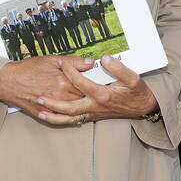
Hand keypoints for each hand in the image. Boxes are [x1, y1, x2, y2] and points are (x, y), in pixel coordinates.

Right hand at [0, 54, 94, 117]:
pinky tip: (77, 117)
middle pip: (83, 100)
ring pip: (74, 112)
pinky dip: (71, 120)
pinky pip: (61, 121)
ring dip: (84, 110)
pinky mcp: (44, 114)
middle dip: (92, 98)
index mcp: (63, 82)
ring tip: (92, 106)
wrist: (8, 81)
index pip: (86, 85)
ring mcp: (52, 107)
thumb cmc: (28, 69)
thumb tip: (89, 63)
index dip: (96, 85)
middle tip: (102, 96)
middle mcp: (59, 96)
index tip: (103, 83)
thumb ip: (73, 62)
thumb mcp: (51, 60)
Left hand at [37, 55, 158, 125]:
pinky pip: (74, 121)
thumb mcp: (132, 77)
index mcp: (102, 95)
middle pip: (70, 107)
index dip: (69, 71)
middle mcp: (95, 106)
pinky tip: (51, 117)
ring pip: (70, 118)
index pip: (81, 83)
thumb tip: (103, 59)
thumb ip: (118, 68)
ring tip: (40, 111)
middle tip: (39, 96)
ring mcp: (93, 113)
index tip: (60, 63)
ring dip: (54, 115)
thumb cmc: (136, 91)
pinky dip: (62, 121)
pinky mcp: (93, 116)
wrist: (141, 106)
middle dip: (53, 103)